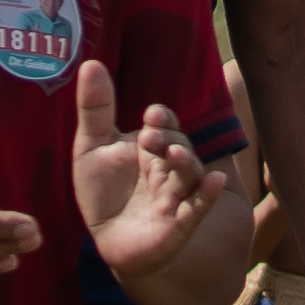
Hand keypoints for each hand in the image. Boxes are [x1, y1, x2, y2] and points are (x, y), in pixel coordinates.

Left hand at [70, 62, 228, 279]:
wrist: (106, 241)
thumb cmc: (102, 194)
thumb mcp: (91, 148)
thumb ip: (95, 109)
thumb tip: (91, 62)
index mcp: (150, 149)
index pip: (164, 127)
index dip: (162, 120)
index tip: (152, 115)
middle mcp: (168, 170)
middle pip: (179, 148)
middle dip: (169, 140)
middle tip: (149, 138)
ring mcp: (175, 197)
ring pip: (190, 175)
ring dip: (186, 162)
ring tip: (175, 154)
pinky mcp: (178, 225)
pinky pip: (198, 208)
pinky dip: (207, 195)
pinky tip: (214, 181)